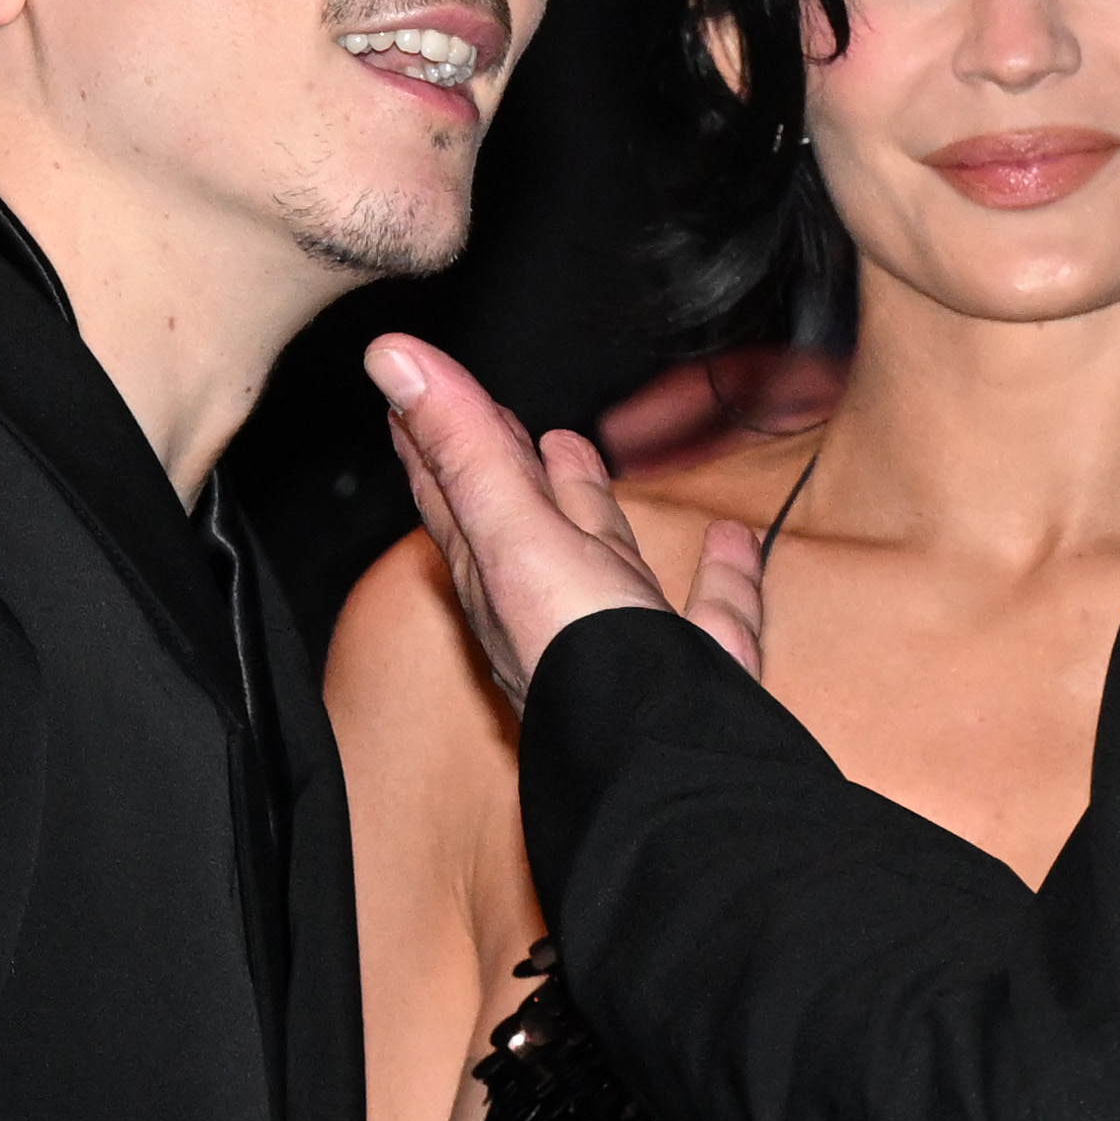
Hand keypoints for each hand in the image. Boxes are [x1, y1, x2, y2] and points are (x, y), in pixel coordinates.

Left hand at [369, 334, 765, 702]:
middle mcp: (552, 611)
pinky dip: (719, 572)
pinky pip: (709, 610)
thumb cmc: (580, 658)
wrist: (672, 761)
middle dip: (501, 464)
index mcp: (497, 580)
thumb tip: (389, 358)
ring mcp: (626, 643)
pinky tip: (730, 541)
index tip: (408, 394)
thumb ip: (462, 446)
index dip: (428, 439)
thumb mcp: (512, 530)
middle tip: (489, 415)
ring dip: (586, 504)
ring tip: (576, 453)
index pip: (450, 493)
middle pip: (517, 521)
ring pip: (599, 559)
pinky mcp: (698, 670)